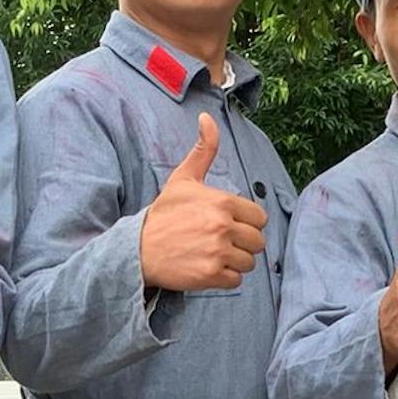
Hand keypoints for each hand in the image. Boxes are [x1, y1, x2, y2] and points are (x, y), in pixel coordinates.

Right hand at [138, 114, 268, 291]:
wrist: (138, 248)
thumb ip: (203, 150)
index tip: (229, 225)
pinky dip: (225, 278)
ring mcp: (217, 252)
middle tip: (222, 243)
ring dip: (235, 262)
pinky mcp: (210, 275)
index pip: (259, 218)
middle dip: (244, 244)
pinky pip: (236, 280)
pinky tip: (208, 268)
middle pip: (257, 242)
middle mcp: (223, 226)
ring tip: (214, 255)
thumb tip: (206, 118)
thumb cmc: (163, 214)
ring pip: (249, 262)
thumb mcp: (183, 179)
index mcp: (223, 202)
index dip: (247, 223)